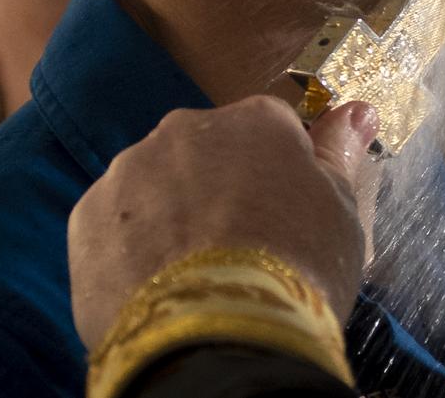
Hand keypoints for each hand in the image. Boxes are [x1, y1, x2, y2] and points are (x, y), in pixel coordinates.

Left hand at [68, 95, 378, 349]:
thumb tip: (357, 111)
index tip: (285, 214)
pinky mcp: (87, 216)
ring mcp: (131, 169)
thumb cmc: (296, 264)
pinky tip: (157, 285)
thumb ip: (341, 152)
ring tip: (195, 273)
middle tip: (242, 246)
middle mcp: (188, 129)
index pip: (273, 131)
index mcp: (257, 119)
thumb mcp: (340, 209)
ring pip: (157, 185)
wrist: (217, 333)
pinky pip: (115, 223)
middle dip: (221, 187)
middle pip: (210, 151)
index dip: (280, 174)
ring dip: (172, 214)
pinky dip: (131, 247)